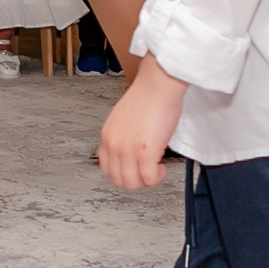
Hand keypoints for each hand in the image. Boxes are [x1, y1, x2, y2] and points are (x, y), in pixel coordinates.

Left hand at [98, 57, 185, 189]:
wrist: (157, 84)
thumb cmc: (148, 96)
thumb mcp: (124, 119)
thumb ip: (123, 136)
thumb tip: (132, 150)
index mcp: (107, 136)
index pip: (106, 168)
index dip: (123, 173)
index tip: (135, 169)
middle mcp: (114, 144)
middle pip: (118, 179)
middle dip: (136, 180)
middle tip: (148, 172)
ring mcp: (128, 149)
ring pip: (132, 183)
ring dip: (146, 181)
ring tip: (156, 170)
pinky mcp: (145, 152)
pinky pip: (149, 178)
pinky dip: (157, 178)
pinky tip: (162, 168)